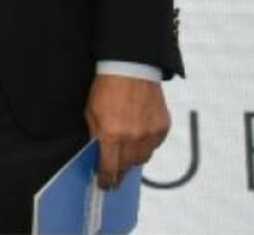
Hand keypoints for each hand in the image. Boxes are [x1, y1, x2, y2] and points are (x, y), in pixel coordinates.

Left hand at [85, 74, 170, 188]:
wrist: (131, 67)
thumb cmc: (106, 86)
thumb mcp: (91, 110)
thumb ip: (95, 134)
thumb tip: (98, 152)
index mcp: (112, 135)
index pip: (110, 167)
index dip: (107, 179)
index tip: (104, 185)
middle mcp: (132, 139)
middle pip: (127, 167)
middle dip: (119, 172)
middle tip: (115, 174)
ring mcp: (150, 134)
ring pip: (142, 159)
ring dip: (133, 159)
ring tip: (126, 153)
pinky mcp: (162, 128)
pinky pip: (154, 145)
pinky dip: (146, 145)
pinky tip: (139, 137)